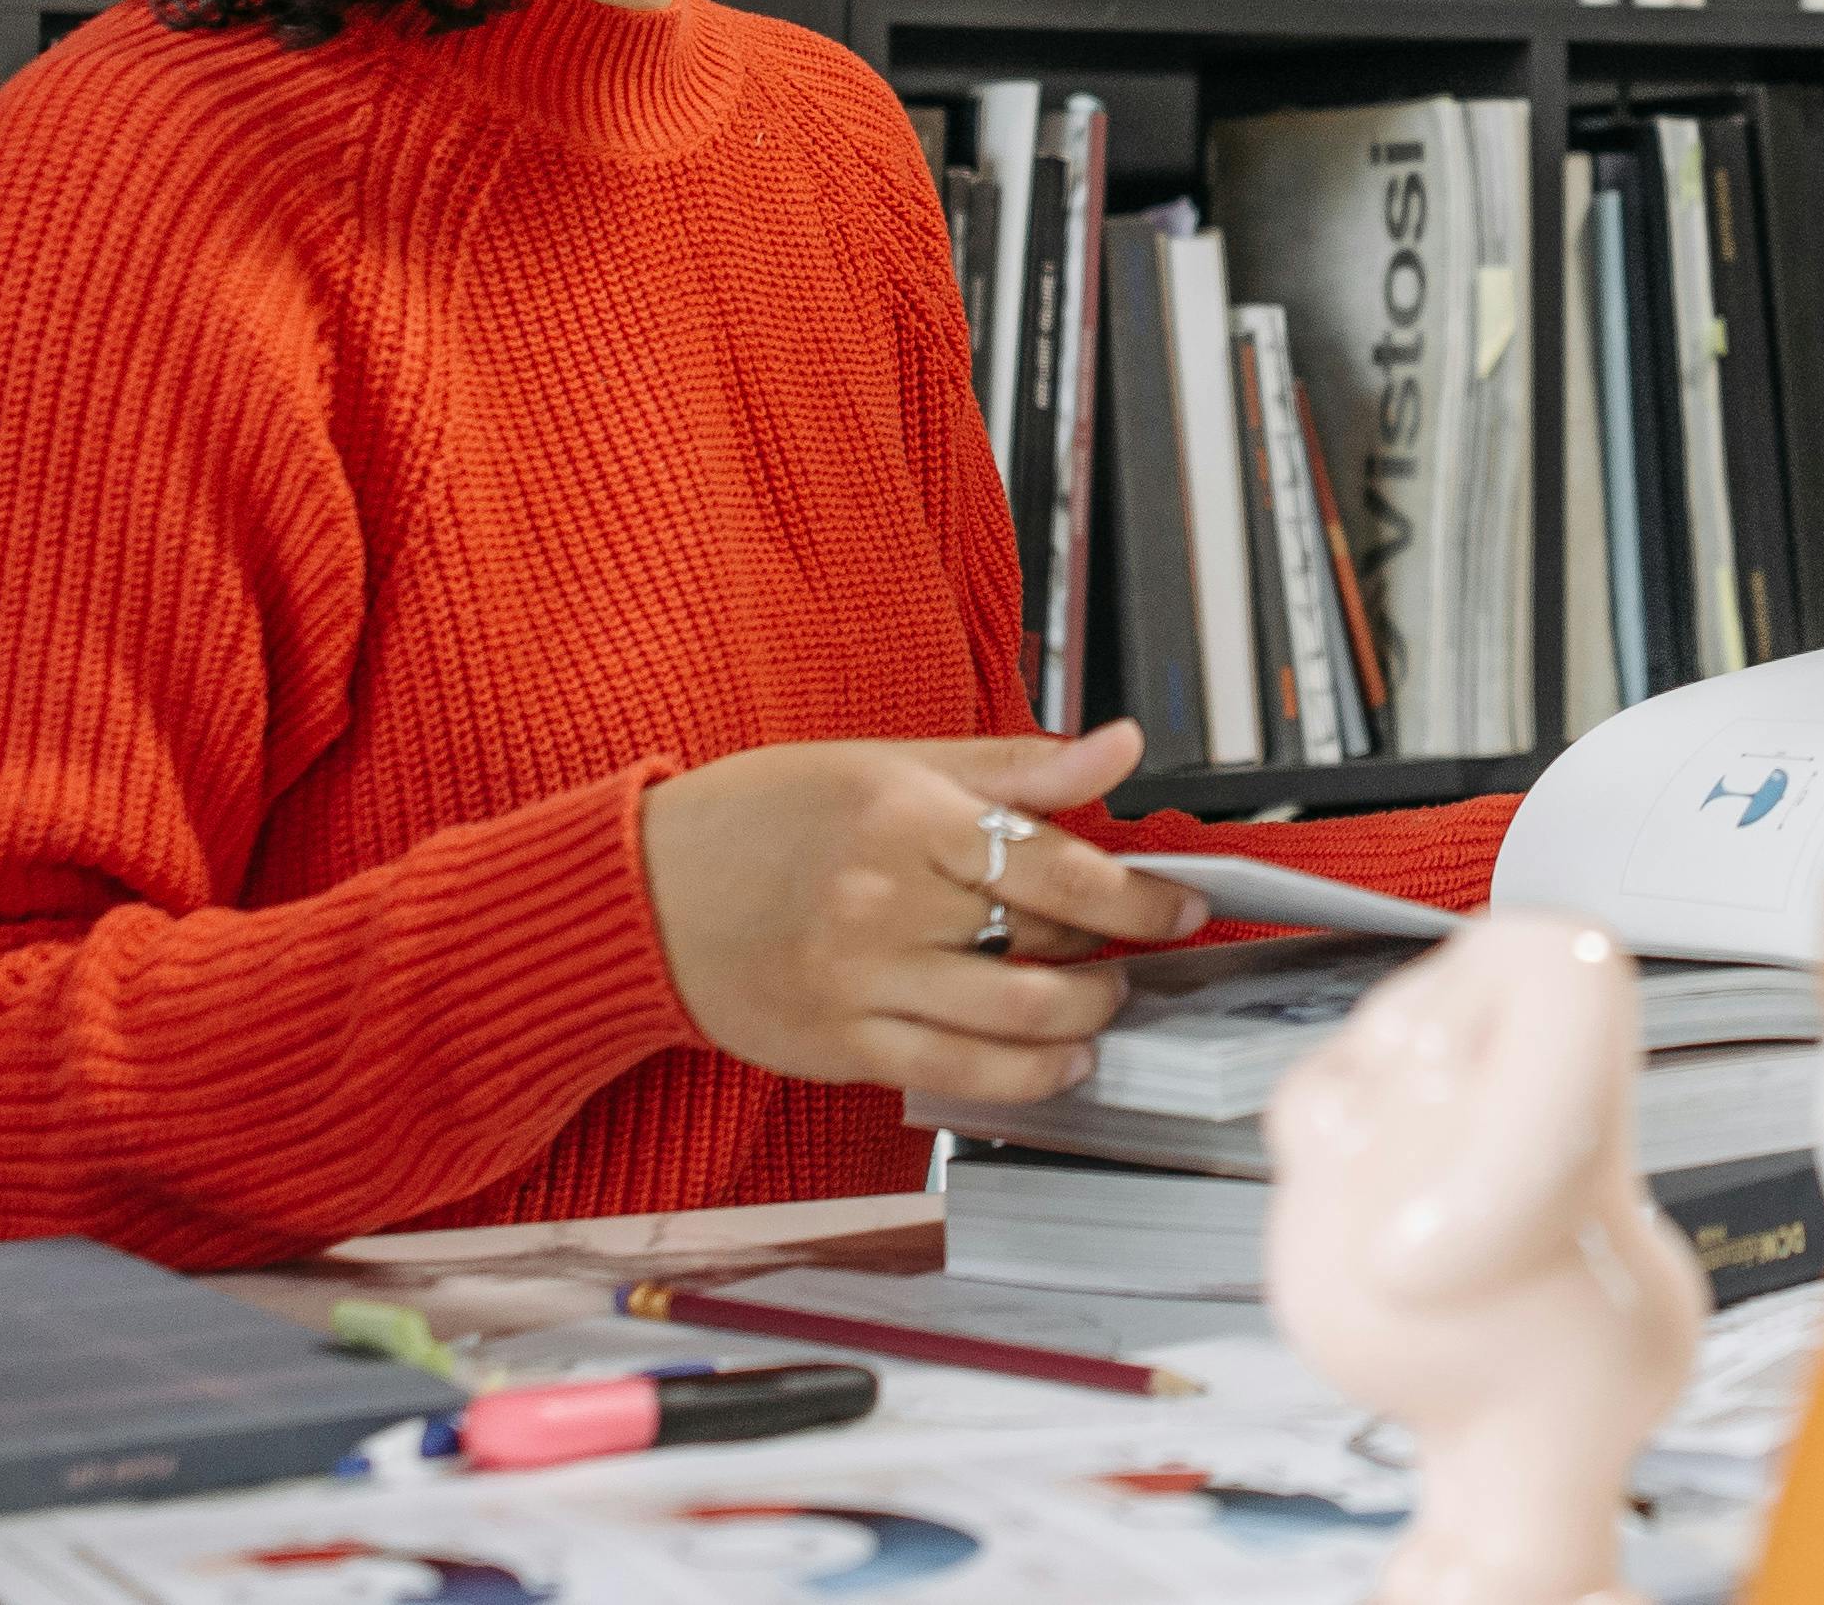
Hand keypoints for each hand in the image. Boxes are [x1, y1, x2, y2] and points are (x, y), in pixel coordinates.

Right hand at [637, 717, 1210, 1098]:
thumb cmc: (762, 817)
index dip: (1140, 896)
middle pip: (1044, 943)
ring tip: (1100, 1006)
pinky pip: (959, 1073)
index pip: (1058, 866)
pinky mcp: (839, 1046)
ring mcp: (860, 980)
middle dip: (1112, 956)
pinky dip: (1028, 1076)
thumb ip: (1013, 767)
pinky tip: (1055, 1061)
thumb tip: (1118, 747)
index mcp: (904, 814)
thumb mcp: (887, 763)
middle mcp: (885, 899)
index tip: (1182, 906)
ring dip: (1084, 1020)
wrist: (640, 895)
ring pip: (1015, 1018)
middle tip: (1132, 952)